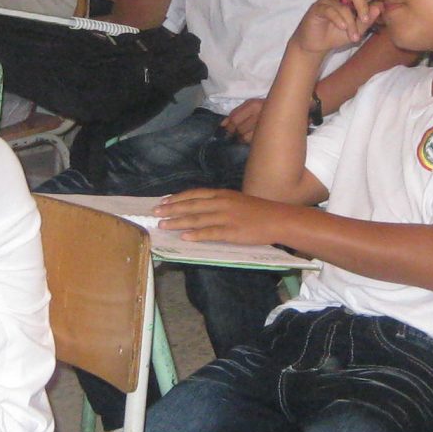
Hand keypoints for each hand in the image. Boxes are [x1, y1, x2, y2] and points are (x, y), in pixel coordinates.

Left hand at [154, 188, 280, 247]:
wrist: (277, 218)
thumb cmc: (257, 211)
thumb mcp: (236, 201)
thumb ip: (219, 203)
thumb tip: (200, 207)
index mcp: (221, 195)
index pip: (194, 194)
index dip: (177, 198)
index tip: (163, 201)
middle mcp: (221, 203)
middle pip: (191, 206)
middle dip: (171, 209)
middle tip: (155, 213)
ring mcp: (226, 217)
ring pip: (197, 219)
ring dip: (178, 222)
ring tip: (163, 225)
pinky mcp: (231, 232)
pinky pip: (210, 233)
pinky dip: (196, 235)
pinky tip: (184, 237)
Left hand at [220, 97, 266, 141]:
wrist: (286, 111)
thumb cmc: (264, 107)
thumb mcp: (250, 105)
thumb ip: (235, 113)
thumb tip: (222, 125)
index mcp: (253, 105)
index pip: (234, 119)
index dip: (229, 126)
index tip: (228, 130)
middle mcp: (259, 115)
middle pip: (239, 129)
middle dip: (235, 132)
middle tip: (237, 133)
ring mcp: (264, 126)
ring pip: (244, 138)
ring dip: (242, 138)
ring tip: (247, 134)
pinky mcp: (267, 136)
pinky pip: (252, 142)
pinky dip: (250, 141)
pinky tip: (253, 137)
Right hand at [290, 0, 382, 58]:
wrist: (317, 45)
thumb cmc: (336, 35)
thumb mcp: (356, 31)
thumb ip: (367, 21)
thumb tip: (378, 8)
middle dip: (362, 6)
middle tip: (365, 19)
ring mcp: (327, 0)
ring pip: (342, 5)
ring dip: (350, 22)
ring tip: (354, 37)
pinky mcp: (317, 8)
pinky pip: (330, 10)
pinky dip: (338, 19)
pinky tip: (342, 27)